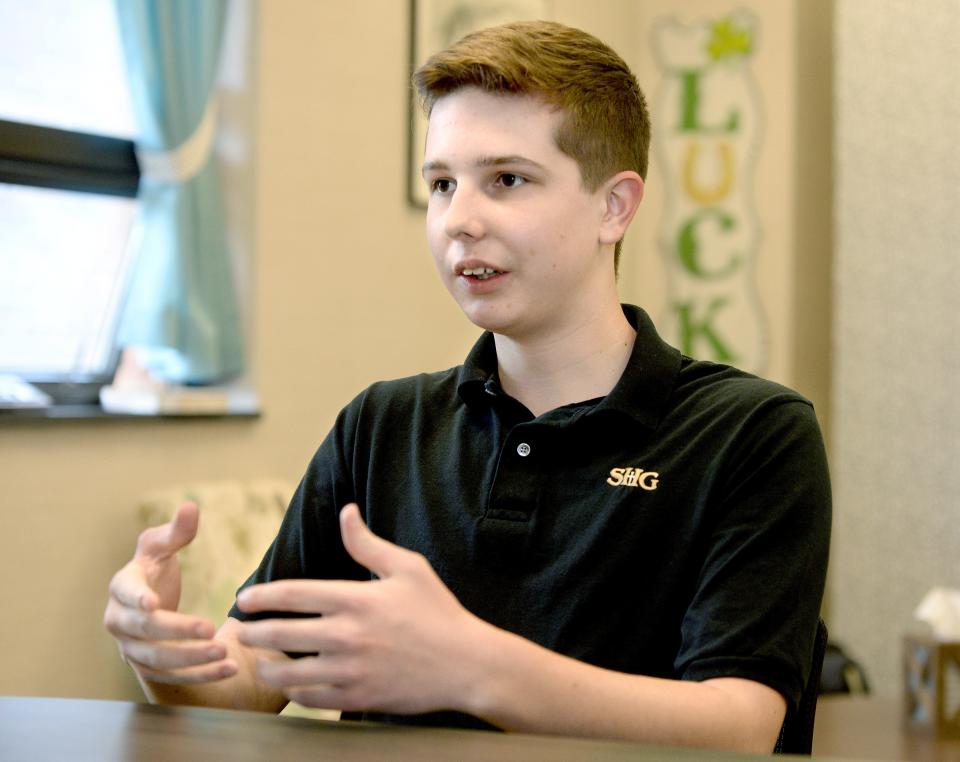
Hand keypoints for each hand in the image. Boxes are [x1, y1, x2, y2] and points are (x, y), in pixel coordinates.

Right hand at [103, 502, 237, 683]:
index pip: (126, 593)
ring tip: (224, 652)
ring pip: (159, 659)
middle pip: (146, 630)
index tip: (153, 604)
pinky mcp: (148, 667)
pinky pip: (173, 677)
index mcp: (122, 586)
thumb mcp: (161, 546)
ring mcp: (131, 648)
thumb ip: (177, 531)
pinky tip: (229, 668)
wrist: (147, 601)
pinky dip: (200, 675)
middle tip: (210, 629)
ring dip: (192, 659)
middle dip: (178, 632)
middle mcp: (119, 621)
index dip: (137, 598)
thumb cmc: (153, 567)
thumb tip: (190, 506)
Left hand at [234, 503, 482, 713]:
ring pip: (289, 672)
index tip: (244, 599)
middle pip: (280, 634)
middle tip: (238, 631)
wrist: (466, 664)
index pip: (291, 595)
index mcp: (355, 599)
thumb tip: (347, 511)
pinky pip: (310, 699)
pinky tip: (291, 683)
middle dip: (251, 632)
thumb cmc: (437, 611)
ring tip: (260, 659)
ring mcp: (350, 671)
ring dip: (267, 665)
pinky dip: (293, 691)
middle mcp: (347, 636)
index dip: (259, 596)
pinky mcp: (357, 698)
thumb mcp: (408, 567)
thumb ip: (368, 543)